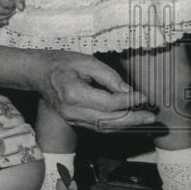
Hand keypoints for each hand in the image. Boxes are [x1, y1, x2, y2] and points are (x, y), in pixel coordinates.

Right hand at [37, 50, 156, 131]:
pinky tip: (129, 121)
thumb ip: (108, 76)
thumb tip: (127, 91)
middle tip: (151, 117)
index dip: (128, 101)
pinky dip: (115, 126)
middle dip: (132, 120)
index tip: (144, 96)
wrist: (38, 73)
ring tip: (145, 120)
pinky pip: (98, 127)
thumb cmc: (62, 63)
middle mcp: (72, 112)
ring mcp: (72, 119)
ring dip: (126, 126)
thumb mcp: (86, 61)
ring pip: (104, 128)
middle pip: (108, 121)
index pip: (108, 103)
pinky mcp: (74, 121)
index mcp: (73, 94)